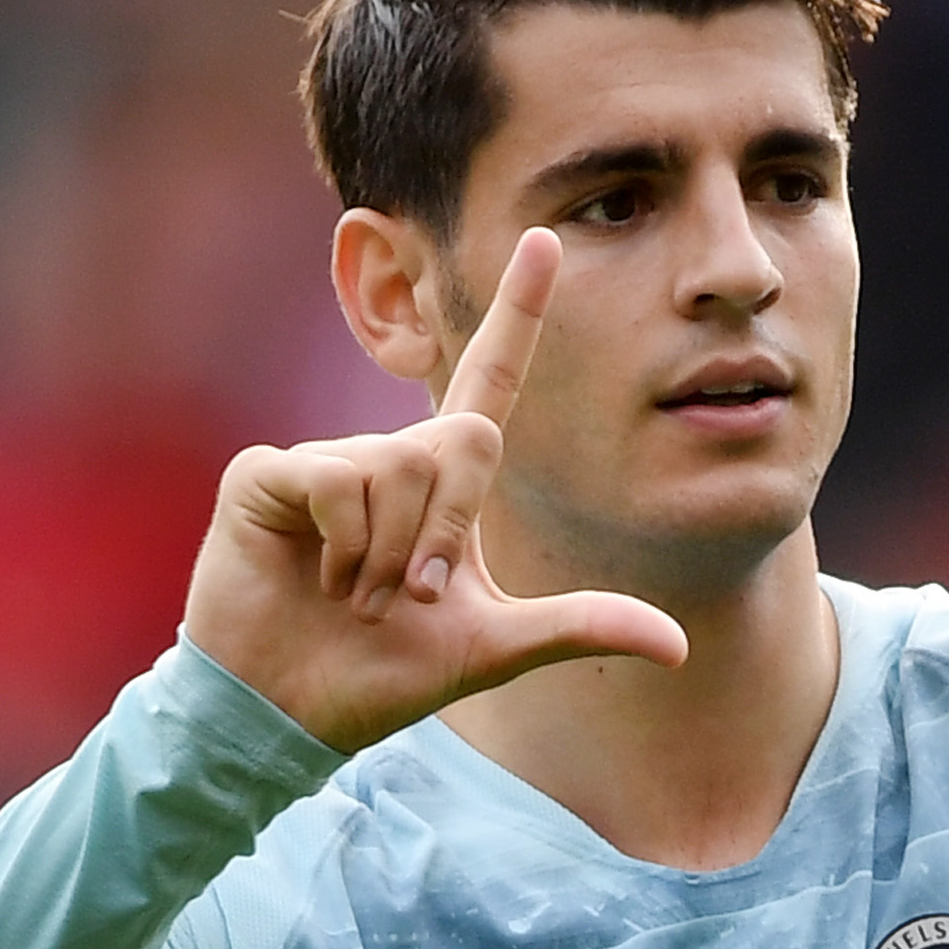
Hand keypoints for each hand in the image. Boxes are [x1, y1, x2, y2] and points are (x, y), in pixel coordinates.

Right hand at [181, 228, 686, 750]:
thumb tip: (680, 646)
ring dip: (390, 554)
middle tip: (409, 593)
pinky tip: (317, 574)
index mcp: (442, 481)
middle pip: (464, 441)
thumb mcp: (493, 649)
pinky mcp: (268, 471)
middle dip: (450, 531)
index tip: (545, 239)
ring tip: (354, 593)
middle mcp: (388, 455)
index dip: (519, 310)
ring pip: (400, 468)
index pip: (491, 377)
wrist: (288, 709)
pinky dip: (344, 543)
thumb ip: (579, 626)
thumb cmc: (382, 672)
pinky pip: (337, 480)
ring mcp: (325, 457)